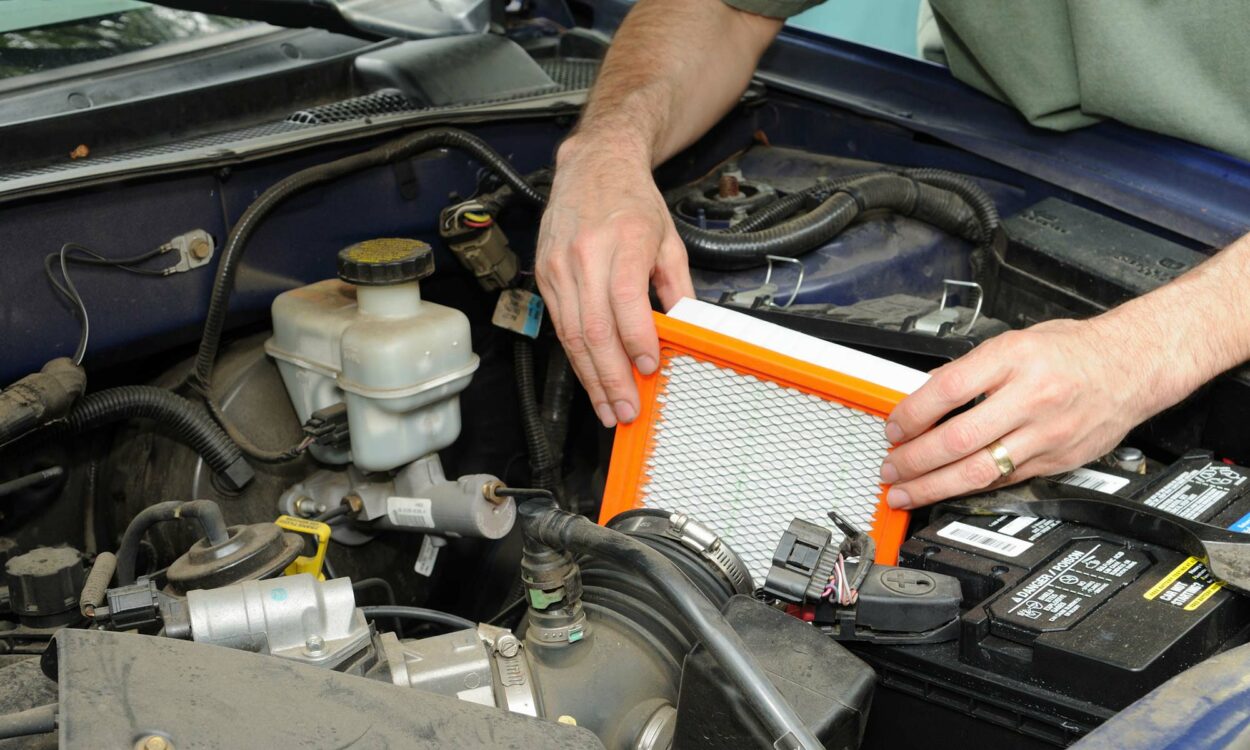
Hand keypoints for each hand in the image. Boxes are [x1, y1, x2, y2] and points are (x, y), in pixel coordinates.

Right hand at [536, 136, 693, 427]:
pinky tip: (591, 379)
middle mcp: (585, 253)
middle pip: (594, 327)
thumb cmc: (632, 200)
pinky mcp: (544, 274)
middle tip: (627, 410)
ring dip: (591, 378)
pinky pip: (560, 325)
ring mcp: (559, 265)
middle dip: (611, 376)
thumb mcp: (668, 238)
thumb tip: (685, 330)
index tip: (650, 368)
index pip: (624, 299)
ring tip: (609, 408)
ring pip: (571, 334)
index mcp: (623, 240)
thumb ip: (677, 286)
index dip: (636, 340)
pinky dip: (577, 357)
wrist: (593, 164)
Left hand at [879, 318, 1156, 507]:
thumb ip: (972, 370)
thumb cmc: (1074, 351)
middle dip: (914, 460)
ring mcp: (1046, 433)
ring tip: (906, 491)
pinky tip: (947, 490)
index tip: (893, 427)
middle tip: (891, 467)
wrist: (1133, 366)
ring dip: (933, 485)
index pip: (947, 390)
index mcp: (1015, 358)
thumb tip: (924, 398)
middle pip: (958, 438)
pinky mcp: (1056, 460)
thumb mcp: (1016, 342)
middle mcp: (1031, 397)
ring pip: (978, 470)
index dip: (911, 414)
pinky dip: (969, 487)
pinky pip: (1003, 479)